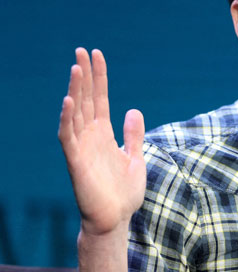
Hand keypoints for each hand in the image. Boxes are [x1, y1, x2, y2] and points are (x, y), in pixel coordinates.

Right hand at [58, 48, 145, 235]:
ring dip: (76, 91)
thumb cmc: (123, 192)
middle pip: (87, 100)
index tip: (97, 54)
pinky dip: (68, 119)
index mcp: (105, 133)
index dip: (99, 77)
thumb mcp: (135, 157)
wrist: (115, 219)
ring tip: (76, 68)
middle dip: (85, 76)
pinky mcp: (76, 162)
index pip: (101, 98)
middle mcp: (91, 136)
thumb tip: (133, 110)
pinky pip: (68, 137)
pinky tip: (69, 101)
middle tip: (81, 51)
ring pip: (76, 113)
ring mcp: (82, 147)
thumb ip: (134, 134)